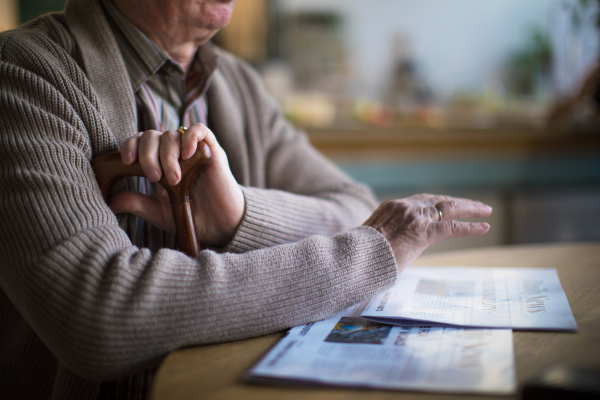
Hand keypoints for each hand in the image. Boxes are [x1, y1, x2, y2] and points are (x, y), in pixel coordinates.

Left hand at [108, 124, 244, 247]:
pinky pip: (199, 130)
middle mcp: (174, 153)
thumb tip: (110, 202)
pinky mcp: (212, 149)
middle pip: (153, 136)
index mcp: (159, 163)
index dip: (130, 145)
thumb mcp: (160, 212)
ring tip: (175, 179)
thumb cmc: (192, 217)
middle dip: (149, 154)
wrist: (220, 225)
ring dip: (169, 155)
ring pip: (172, 135)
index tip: (127, 162)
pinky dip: (190, 137)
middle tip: (155, 177)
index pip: (140, 142)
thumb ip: (138, 203)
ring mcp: (192, 150)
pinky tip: (187, 155)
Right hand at [363, 194, 491, 271]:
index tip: (447, 205)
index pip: (420, 200)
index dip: (437, 202)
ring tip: (485, 210)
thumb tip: (385, 247)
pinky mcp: (423, 233)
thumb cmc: (358, 253)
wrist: (355, 256)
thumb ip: (383, 236)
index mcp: (390, 207)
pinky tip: (484, 226)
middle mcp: (404, 207)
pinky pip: (451, 227)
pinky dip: (470, 226)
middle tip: (474, 204)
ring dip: (469, 208)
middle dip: (457, 201)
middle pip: (437, 199)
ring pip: (448, 207)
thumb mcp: (370, 238)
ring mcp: (415, 218)